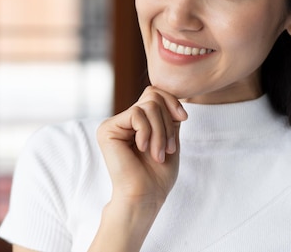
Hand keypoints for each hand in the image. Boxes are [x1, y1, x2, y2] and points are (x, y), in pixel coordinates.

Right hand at [96, 86, 187, 208]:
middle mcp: (124, 120)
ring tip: (159, 154)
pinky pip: (137, 114)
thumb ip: (168, 115)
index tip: (184, 119)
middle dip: (168, 122)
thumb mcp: (170, 137)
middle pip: (153, 97)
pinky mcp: (107, 129)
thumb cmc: (158, 175)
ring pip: (148, 105)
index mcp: (137, 122)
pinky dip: (148, 132)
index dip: (172, 101)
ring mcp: (114, 123)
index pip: (155, 94)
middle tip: (169, 148)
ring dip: (161, 131)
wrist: (145, 197)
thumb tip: (171, 93)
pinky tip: (143, 149)